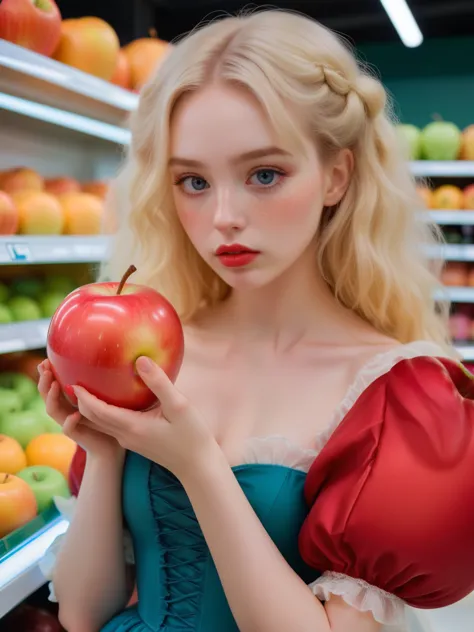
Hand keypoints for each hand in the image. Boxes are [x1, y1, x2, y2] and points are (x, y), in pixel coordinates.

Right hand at [37, 360, 122, 459]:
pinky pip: (69, 429)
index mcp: (70, 400)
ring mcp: (70, 423)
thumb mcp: (105, 396)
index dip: (47, 372)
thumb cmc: (111, 418)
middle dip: (44, 380)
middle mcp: (66, 410)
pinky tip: (76, 415)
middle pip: (47, 394)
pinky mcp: (78, 435)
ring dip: (52, 397)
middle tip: (45, 366)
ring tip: (55, 384)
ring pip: (53, 410)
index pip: (53, 384)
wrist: (112, 447)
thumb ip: (103, 382)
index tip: (46, 358)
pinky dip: (69, 422)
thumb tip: (117, 358)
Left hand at [71, 356, 219, 480]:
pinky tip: (109, 400)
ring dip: (88, 408)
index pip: (97, 410)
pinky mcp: (136, 442)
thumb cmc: (192, 436)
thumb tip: (140, 359)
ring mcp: (129, 441)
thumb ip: (159, 383)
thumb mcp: (179, 406)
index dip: (83, 395)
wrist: (198, 467)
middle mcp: (125, 435)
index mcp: (132, 426)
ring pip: (100, 423)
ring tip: (83, 389)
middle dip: (79, 401)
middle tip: (70, 379)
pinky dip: (102, 413)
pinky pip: (111, 425)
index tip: (72, 377)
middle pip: (92, 417)